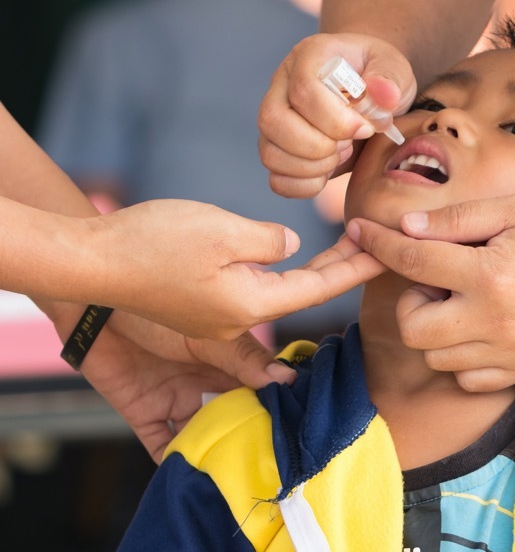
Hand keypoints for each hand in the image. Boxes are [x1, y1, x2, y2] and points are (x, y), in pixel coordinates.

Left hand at [79, 310, 296, 461]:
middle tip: (269, 463)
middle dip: (249, 439)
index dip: (278, 410)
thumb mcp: (209, 335)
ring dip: (214, 455)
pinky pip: (162, 446)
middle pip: (236, 418)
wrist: (95, 305)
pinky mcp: (146, 414)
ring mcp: (178, 400)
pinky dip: (174, 463)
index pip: (263, 390)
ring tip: (233, 476)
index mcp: (231, 362)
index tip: (297, 432)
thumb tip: (288, 380)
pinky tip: (190, 476)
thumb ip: (245, 359)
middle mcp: (209, 383)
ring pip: (204, 436)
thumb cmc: (156, 306)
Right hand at [94, 201, 385, 339]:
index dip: (356, 267)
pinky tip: (293, 260)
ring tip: (347, 248)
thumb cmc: (151, 242)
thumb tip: (292, 246)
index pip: (320, 288)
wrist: (91, 259)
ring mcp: (218, 319)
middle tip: (376, 244)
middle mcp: (240, 320)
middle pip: (305, 293)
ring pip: (282, 294)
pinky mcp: (200, 307)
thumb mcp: (220, 230)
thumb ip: (266, 240)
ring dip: (315, 272)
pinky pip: (254, 292)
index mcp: (251, 304)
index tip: (386, 250)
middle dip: (343, 268)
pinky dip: (282, 274)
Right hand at [258, 32, 417, 197]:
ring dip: (312, 166)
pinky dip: (305, 185)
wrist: (371, 94)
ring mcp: (275, 119)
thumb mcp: (394, 68)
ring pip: (270, 153)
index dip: (335, 119)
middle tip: (349, 143)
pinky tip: (329, 171)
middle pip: (273, 120)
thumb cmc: (380, 77)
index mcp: (309, 57)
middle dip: (318, 145)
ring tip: (341, 153)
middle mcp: (282, 86)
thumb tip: (385, 94)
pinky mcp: (278, 149)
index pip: (303, 89)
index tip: (365, 128)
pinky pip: (277, 179)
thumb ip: (391, 77)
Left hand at [346, 195, 514, 391]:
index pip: (413, 261)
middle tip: (437, 277)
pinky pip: (468, 379)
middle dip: (412, 299)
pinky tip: (478, 328)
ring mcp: (510, 351)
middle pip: (413, 327)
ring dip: (436, 328)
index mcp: (491, 273)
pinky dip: (461, 357)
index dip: (379, 244)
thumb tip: (405, 228)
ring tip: (462, 300)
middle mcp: (495, 320)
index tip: (360, 232)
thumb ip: (458, 220)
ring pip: (436, 358)